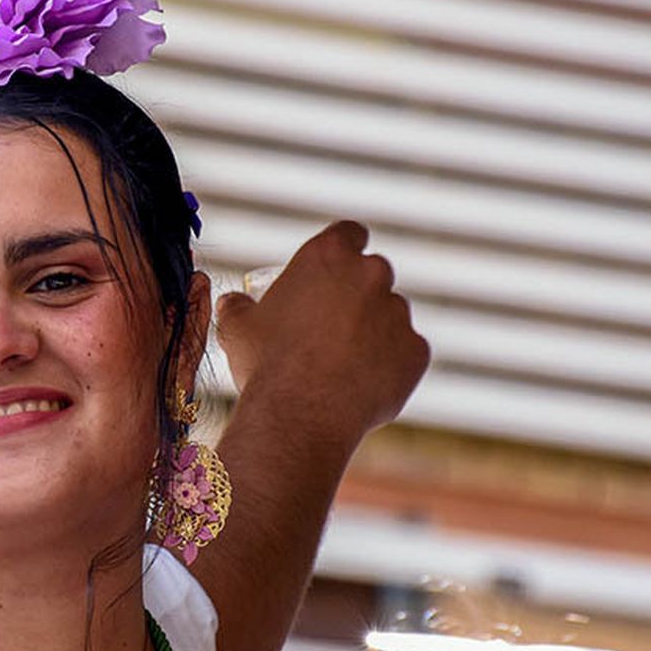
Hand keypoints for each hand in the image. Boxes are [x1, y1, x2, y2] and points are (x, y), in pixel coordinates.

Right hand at [215, 220, 429, 453]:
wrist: (299, 417)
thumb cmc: (266, 365)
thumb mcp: (236, 327)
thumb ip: (237, 305)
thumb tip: (234, 302)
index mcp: (328, 255)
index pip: (349, 233)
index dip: (342, 250)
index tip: (332, 273)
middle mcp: (371, 275)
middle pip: (372, 274)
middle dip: (357, 294)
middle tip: (331, 326)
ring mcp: (398, 313)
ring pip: (390, 315)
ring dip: (374, 331)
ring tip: (342, 365)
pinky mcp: (417, 352)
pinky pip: (405, 353)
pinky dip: (390, 365)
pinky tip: (360, 385)